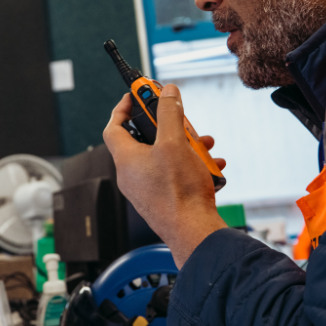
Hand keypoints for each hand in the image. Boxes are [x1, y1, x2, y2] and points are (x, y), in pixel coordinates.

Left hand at [103, 84, 226, 266]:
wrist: (193, 232)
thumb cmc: (179, 194)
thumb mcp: (174, 143)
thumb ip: (169, 113)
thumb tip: (167, 93)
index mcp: (126, 160)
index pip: (114, 127)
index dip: (124, 108)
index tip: (135, 95)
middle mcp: (132, 175)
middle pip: (145, 140)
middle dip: (168, 127)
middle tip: (182, 120)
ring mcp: (147, 189)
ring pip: (164, 157)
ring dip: (185, 147)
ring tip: (205, 146)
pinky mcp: (163, 200)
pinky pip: (174, 174)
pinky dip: (191, 166)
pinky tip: (211, 166)